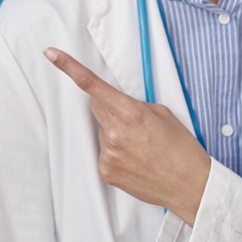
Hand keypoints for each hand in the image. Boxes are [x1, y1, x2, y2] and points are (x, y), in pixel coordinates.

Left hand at [44, 47, 210, 225]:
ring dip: (116, 132)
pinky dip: (116, 152)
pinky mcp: (106, 171)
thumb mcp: (163, 114)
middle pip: (97, 107)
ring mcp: (108, 154)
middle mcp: (114, 133)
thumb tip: (118, 104)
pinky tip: (136, 160)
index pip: (91, 85)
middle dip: (111, 107)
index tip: (51, 54)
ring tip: (142, 147)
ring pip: (102, 131)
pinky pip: (104, 151)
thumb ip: (135, 105)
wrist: (190, 186)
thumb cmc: (182, 149)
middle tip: (134, 121)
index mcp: (130, 113)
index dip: (69, 67)